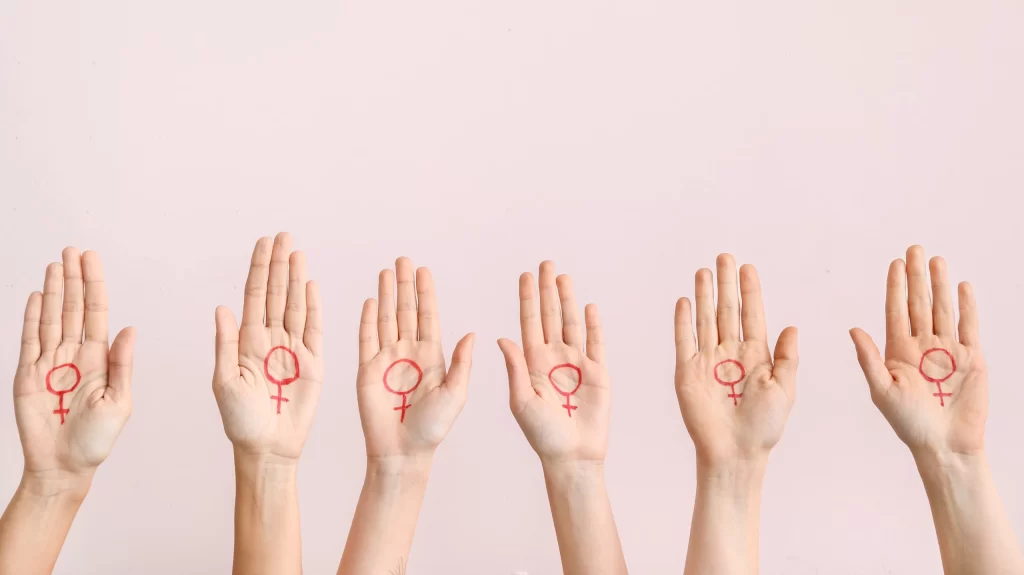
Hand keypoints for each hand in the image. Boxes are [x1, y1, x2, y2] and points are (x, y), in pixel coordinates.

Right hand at [13, 248, 134, 476]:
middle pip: (72, 309)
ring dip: (52, 291)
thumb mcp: (119, 403)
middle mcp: (74, 355)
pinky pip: (29, 341)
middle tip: (73, 251)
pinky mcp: (27, 375)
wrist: (65, 467)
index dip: (93, 286)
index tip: (91, 260)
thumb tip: (130, 329)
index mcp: (99, 359)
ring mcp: (49, 363)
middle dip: (73, 279)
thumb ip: (122, 365)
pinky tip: (34, 296)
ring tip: (56, 265)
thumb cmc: (96, 440)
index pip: (96, 313)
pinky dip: (31, 318)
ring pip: (50, 318)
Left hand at [213, 233, 322, 460]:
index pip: (254, 296)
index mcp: (246, 342)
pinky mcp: (314, 363)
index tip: (263, 243)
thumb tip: (222, 308)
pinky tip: (312, 285)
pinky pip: (315, 329)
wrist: (268, 449)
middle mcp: (270, 339)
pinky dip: (315, 306)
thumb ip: (225, 345)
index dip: (259, 269)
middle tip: (283, 236)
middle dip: (279, 264)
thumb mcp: (223, 383)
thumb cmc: (240, 422)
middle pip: (277, 294)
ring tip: (297, 252)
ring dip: (296, 278)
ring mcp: (293, 349)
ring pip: (296, 305)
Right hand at [355, 257, 474, 458]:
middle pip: (406, 311)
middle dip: (405, 285)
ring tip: (386, 271)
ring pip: (386, 319)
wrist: (403, 451)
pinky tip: (371, 300)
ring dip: (387, 295)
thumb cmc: (433, 428)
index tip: (424, 270)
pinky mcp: (366, 370)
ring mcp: (387, 360)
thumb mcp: (456, 394)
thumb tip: (472, 333)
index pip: (428, 316)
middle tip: (403, 259)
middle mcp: (409, 353)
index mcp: (432, 356)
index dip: (425, 293)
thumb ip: (462, 363)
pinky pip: (366, 339)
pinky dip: (368, 319)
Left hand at [498, 261, 609, 464]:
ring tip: (564, 277)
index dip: (527, 299)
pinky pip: (596, 342)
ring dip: (568, 300)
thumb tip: (501, 338)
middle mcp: (553, 358)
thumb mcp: (521, 401)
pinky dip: (593, 324)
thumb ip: (515, 368)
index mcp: (532, 363)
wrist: (572, 456)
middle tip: (546, 264)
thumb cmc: (542, 435)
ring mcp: (576, 364)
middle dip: (548, 290)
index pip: (529, 322)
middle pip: (550, 316)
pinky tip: (588, 306)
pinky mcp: (598, 373)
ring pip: (572, 323)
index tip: (525, 275)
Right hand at [673, 255, 797, 466]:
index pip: (753, 314)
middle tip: (725, 257)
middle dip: (726, 283)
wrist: (734, 453)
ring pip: (706, 319)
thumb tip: (792, 327)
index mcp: (756, 356)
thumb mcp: (785, 390)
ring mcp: (707, 361)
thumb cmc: (763, 428)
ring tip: (704, 271)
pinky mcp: (687, 372)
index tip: (747, 268)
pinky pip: (684, 340)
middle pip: (727, 310)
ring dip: (705, 295)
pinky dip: (683, 321)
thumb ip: (787, 358)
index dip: (750, 291)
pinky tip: (685, 301)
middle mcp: (730, 353)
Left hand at [850, 245, 985, 456]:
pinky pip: (968, 327)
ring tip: (936, 260)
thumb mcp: (882, 390)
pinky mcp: (970, 358)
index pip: (896, 311)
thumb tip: (853, 329)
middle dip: (916, 277)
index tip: (894, 264)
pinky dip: (966, 307)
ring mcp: (947, 350)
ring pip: (943, 309)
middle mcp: (922, 346)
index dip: (895, 287)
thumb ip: (869, 358)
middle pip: (919, 304)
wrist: (944, 445)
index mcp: (898, 351)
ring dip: (939, 285)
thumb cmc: (909, 423)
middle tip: (914, 249)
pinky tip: (962, 287)